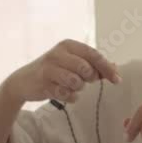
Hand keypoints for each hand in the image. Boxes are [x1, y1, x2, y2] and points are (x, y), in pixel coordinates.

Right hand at [3, 39, 120, 103]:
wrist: (24, 81)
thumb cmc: (56, 71)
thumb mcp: (74, 63)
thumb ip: (94, 66)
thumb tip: (115, 68)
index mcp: (68, 45)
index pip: (94, 55)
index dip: (107, 68)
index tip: (117, 80)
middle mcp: (58, 53)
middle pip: (86, 69)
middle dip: (89, 79)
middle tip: (82, 80)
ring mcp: (49, 68)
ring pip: (76, 82)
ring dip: (77, 88)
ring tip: (70, 85)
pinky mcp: (43, 83)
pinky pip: (66, 94)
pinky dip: (68, 96)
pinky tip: (61, 92)